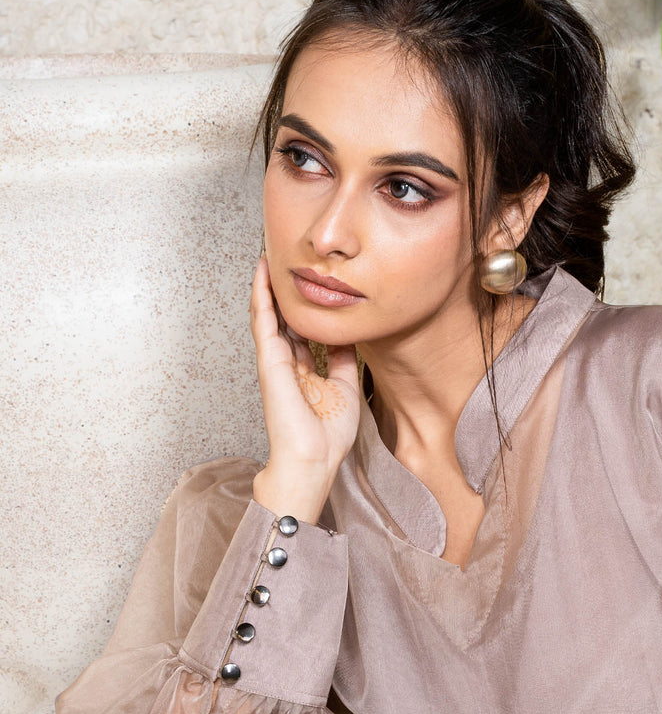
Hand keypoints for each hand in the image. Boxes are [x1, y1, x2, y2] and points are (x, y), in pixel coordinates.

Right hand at [248, 254, 361, 520]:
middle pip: (283, 318)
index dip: (304, 307)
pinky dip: (261, 296)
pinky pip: (263, 322)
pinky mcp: (268, 361)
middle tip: (286, 258)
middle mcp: (287, 363)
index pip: (302, 331)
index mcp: (304, 371)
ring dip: (267, 285)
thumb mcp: (347, 388)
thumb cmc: (328, 435)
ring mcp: (275, 361)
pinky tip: (262, 274)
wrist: (313, 459)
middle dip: (283, 291)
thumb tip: (347, 334)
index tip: (312, 283)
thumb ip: (344, 360)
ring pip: (268, 314)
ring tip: (268, 254)